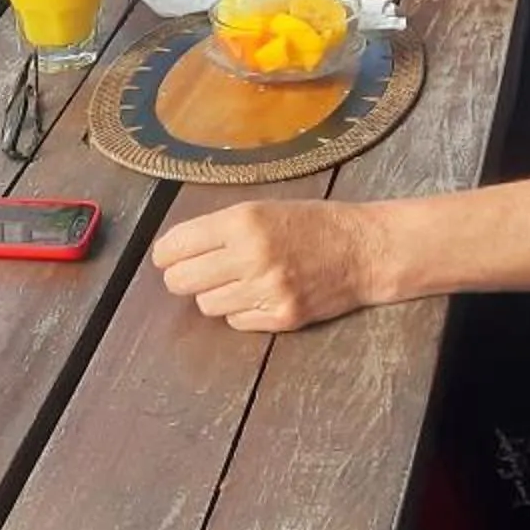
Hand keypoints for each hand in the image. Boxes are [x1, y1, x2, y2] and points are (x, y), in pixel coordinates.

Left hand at [152, 197, 390, 329]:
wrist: (363, 249)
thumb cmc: (312, 223)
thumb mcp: (264, 208)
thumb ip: (221, 227)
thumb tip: (175, 250)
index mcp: (244, 220)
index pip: (177, 245)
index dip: (165, 253)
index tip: (165, 257)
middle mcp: (251, 256)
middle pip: (182, 281)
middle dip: (181, 276)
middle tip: (192, 271)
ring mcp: (267, 290)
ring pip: (206, 304)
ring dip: (213, 294)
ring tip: (236, 279)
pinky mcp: (280, 318)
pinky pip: (235, 321)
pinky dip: (240, 310)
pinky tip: (258, 293)